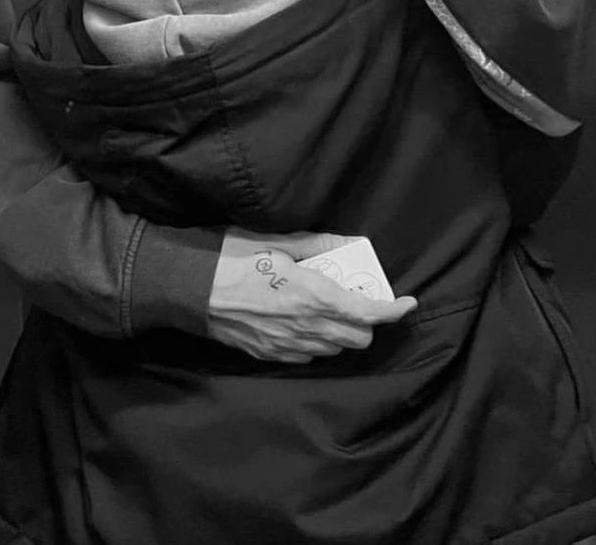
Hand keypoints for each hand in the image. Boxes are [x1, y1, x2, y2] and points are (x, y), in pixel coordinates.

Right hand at [208, 228, 417, 363]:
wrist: (187, 288)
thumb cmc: (229, 257)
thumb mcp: (275, 241)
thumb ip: (317, 244)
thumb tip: (348, 242)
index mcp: (312, 295)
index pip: (369, 313)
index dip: (394, 310)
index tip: (408, 302)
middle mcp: (305, 327)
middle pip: (359, 338)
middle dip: (366, 320)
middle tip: (355, 296)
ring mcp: (287, 345)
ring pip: (336, 349)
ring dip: (342, 331)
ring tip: (328, 307)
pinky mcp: (269, 355)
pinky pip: (309, 355)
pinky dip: (317, 340)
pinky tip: (303, 320)